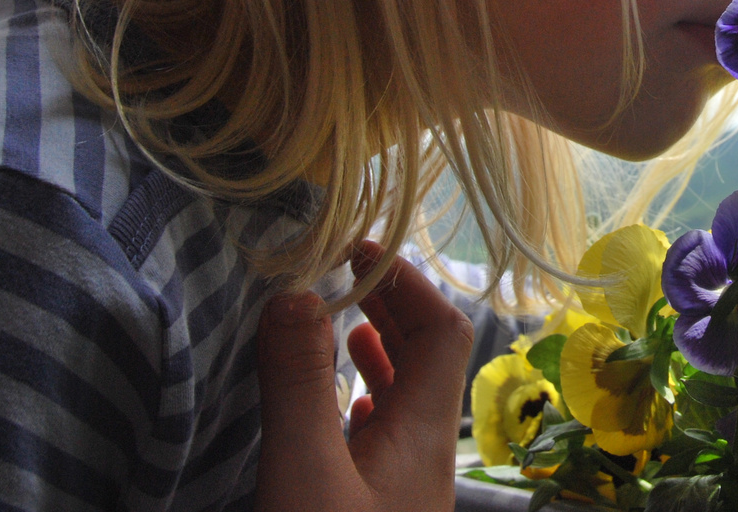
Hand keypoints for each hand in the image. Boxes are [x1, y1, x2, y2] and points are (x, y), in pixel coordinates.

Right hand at [255, 242, 474, 510]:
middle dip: (391, 307)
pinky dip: (369, 400)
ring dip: (382, 353)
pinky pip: (390, 435)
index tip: (357, 251)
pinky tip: (346, 406)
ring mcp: (411, 482)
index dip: (407, 281)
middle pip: (428, 357)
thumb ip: (300, 386)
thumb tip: (294, 294)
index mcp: (426, 432)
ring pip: (408, 397)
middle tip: (345, 272)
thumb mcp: (305, 473)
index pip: (443, 329)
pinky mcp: (385, 506)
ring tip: (345, 325)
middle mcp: (429, 452)